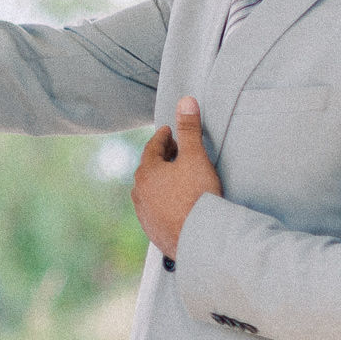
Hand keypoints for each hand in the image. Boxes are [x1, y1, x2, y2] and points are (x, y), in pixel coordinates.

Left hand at [131, 97, 221, 259]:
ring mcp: (145, 214)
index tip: (169, 131)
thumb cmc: (197, 196)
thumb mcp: (195, 157)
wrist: (199, 239)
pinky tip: (173, 205)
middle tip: (174, 151)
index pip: (153, 148)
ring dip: (160, 182)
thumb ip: (190, 129)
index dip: (163, 137)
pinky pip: (156, 210)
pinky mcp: (153, 231)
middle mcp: (140, 193)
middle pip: (149, 169)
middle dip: (161, 158)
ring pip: (150, 191)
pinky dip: (163, 202)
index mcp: (147, 173)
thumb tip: (185, 101)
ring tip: (173, 177)